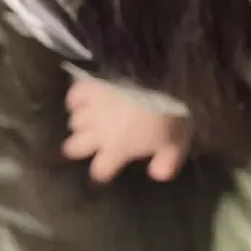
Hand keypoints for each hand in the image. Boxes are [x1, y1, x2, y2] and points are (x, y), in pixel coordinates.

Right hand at [63, 76, 192, 183]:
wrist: (156, 75)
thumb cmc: (168, 112)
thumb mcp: (176, 141)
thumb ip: (167, 161)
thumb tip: (158, 175)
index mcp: (117, 148)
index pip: (99, 169)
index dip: (103, 170)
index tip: (107, 168)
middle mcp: (97, 132)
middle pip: (74, 148)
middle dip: (80, 147)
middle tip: (90, 143)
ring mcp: (90, 108)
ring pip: (75, 121)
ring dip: (82, 121)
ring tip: (91, 118)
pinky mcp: (89, 84)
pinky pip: (74, 96)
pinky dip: (77, 99)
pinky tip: (83, 98)